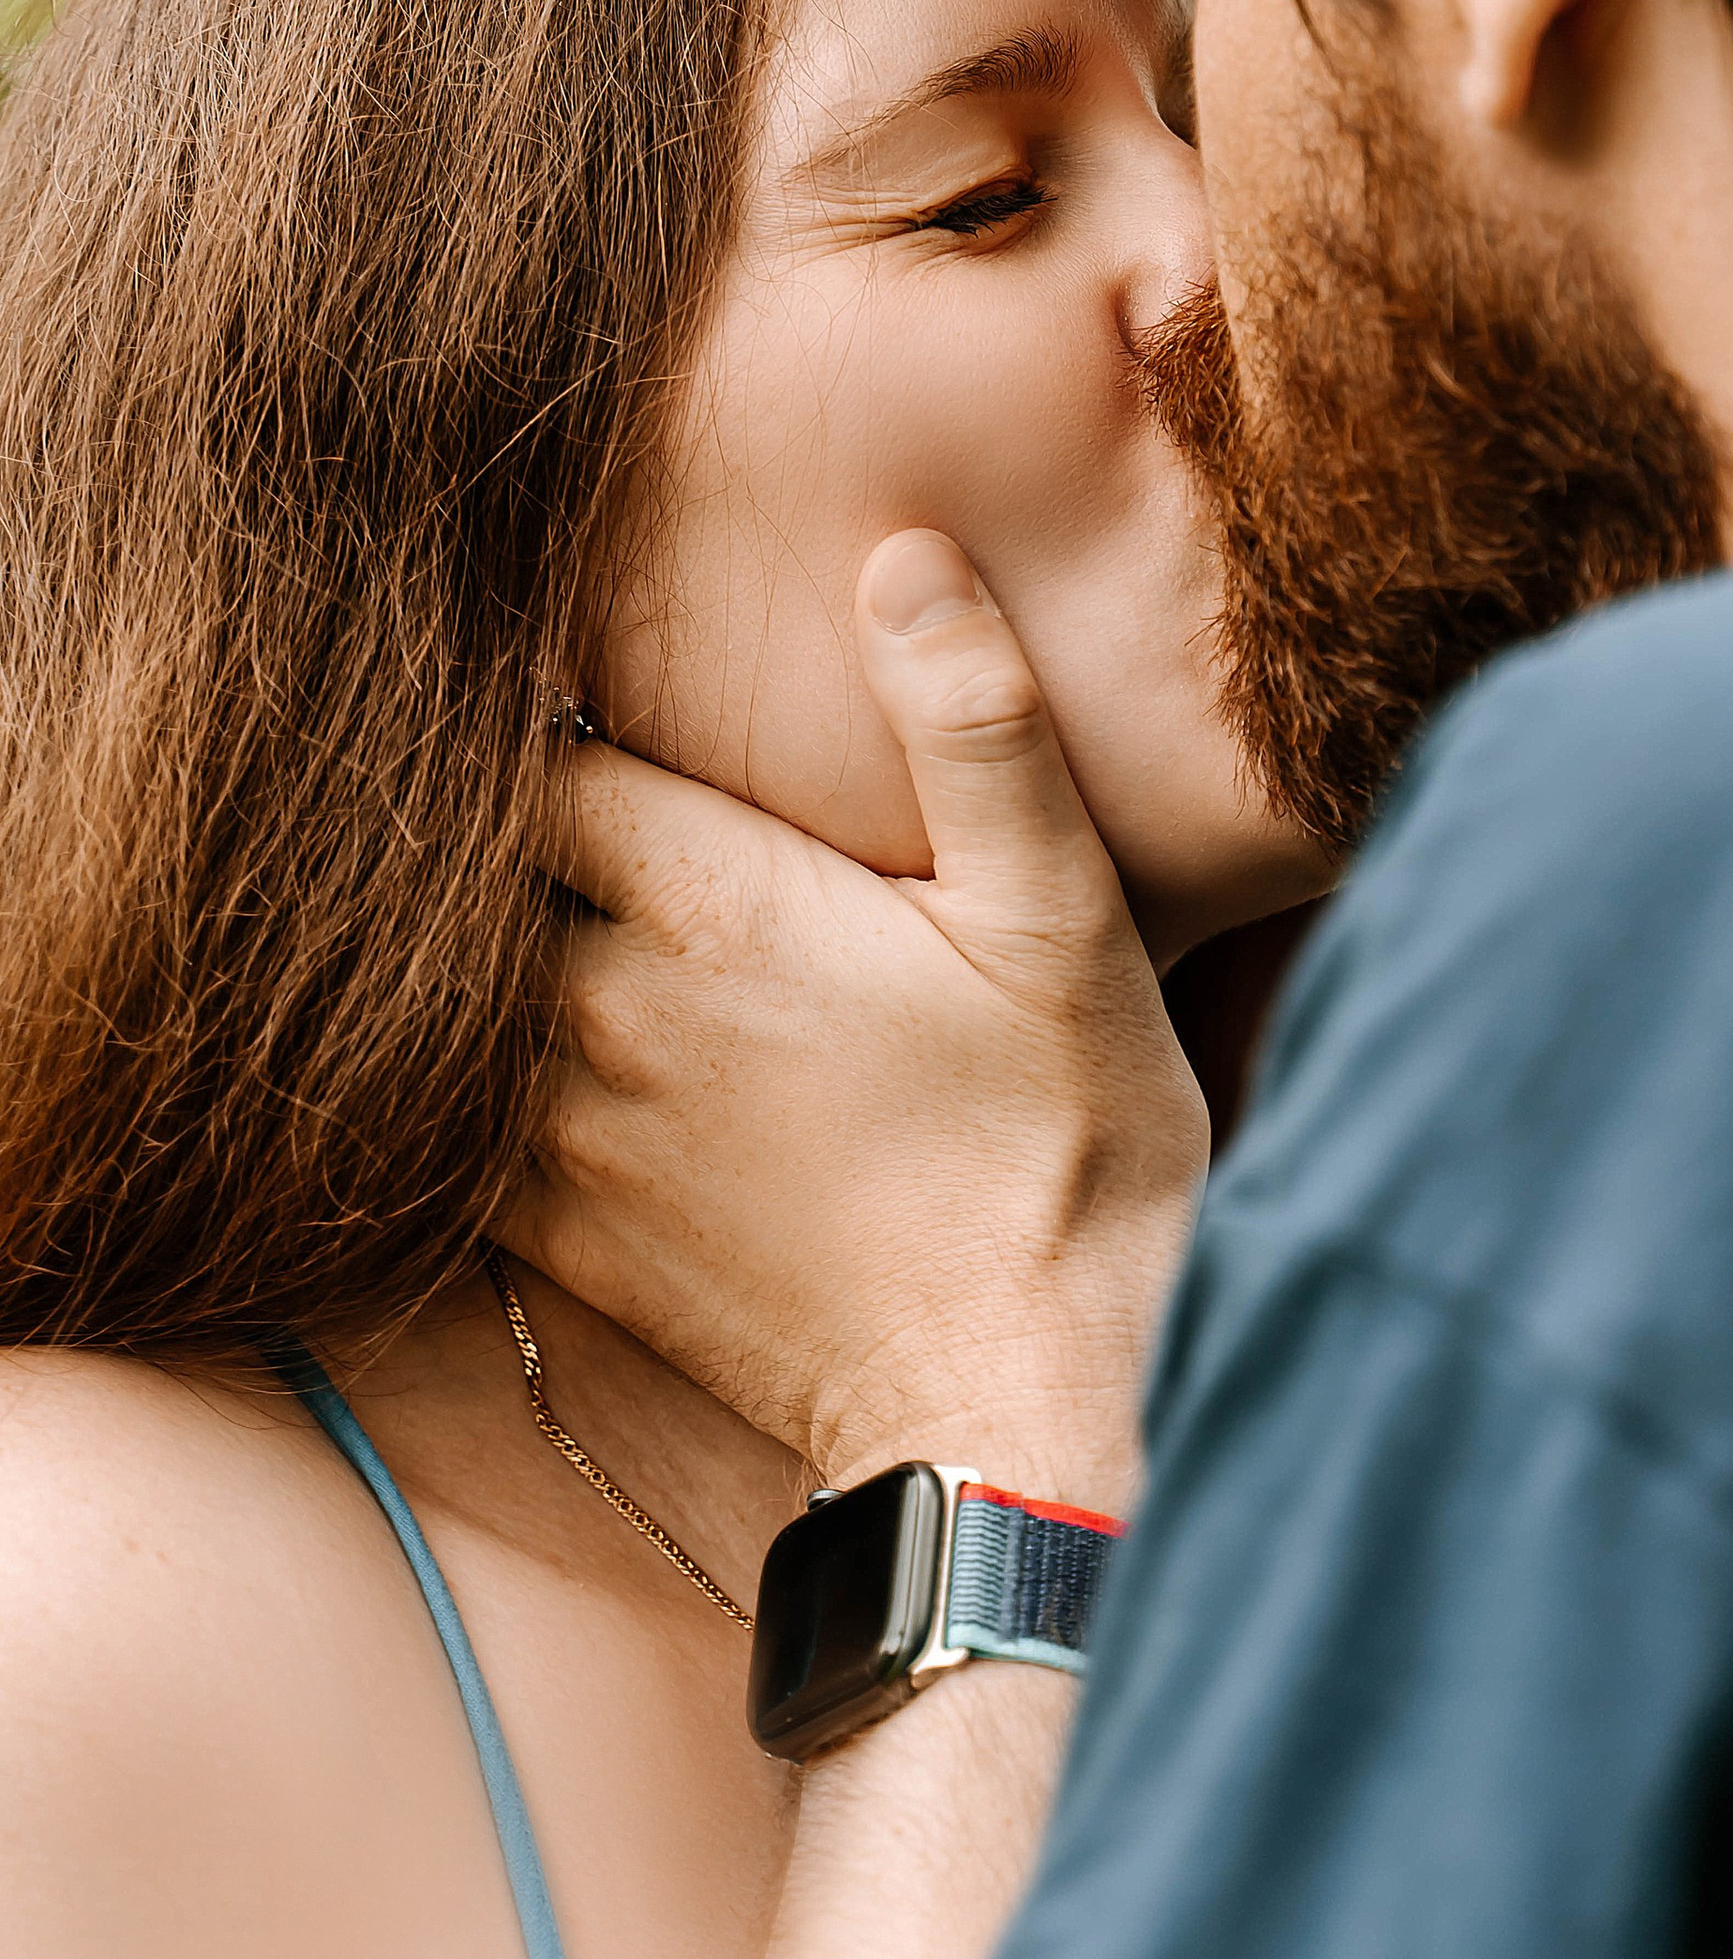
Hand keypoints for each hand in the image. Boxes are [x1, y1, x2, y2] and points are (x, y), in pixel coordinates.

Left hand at [511, 532, 1208, 1515]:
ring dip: (459, 949)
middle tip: (494, 775)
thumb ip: (974, 724)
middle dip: (473, 823)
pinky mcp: (568, 1245)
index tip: (547, 680)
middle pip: (466, 875)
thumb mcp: (1061, 913)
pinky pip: (446, 1131)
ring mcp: (570, 1140)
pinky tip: (497, 1048)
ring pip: (443, 1002)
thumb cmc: (1062, 1142)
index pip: (532, 759)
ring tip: (489, 899)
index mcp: (710, 904)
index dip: (527, 710)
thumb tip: (904, 556)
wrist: (1020, 1402)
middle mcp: (606, 1011)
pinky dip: (451, 1077)